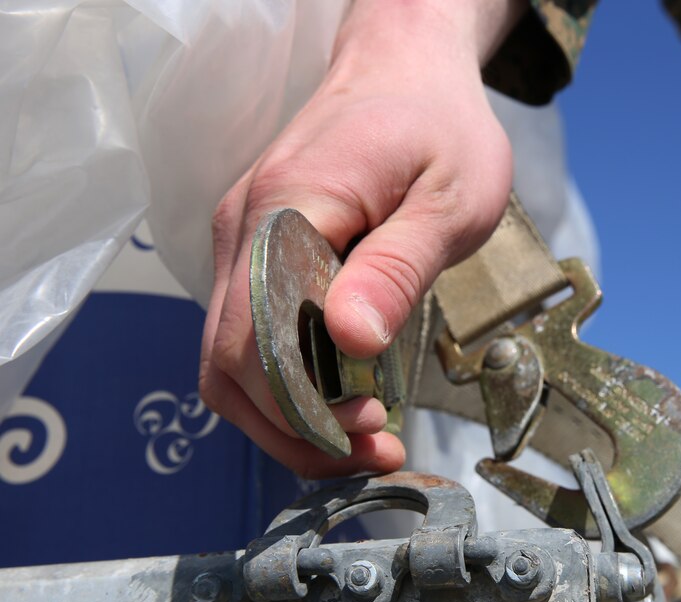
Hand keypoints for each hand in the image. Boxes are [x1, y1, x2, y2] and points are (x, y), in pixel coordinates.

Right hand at [199, 1, 524, 477]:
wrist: (406, 70)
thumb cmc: (438, 125)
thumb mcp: (449, 196)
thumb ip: (398, 265)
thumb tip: (351, 338)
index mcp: (288, 209)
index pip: (253, 341)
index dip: (301, 407)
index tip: (367, 431)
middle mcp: (245, 231)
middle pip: (229, 366)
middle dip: (296, 430)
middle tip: (373, 452)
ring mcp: (244, 244)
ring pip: (234, 362)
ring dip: (291, 417)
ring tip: (364, 439)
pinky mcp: (259, 254)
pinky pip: (255, 337)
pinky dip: (291, 385)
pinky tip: (343, 401)